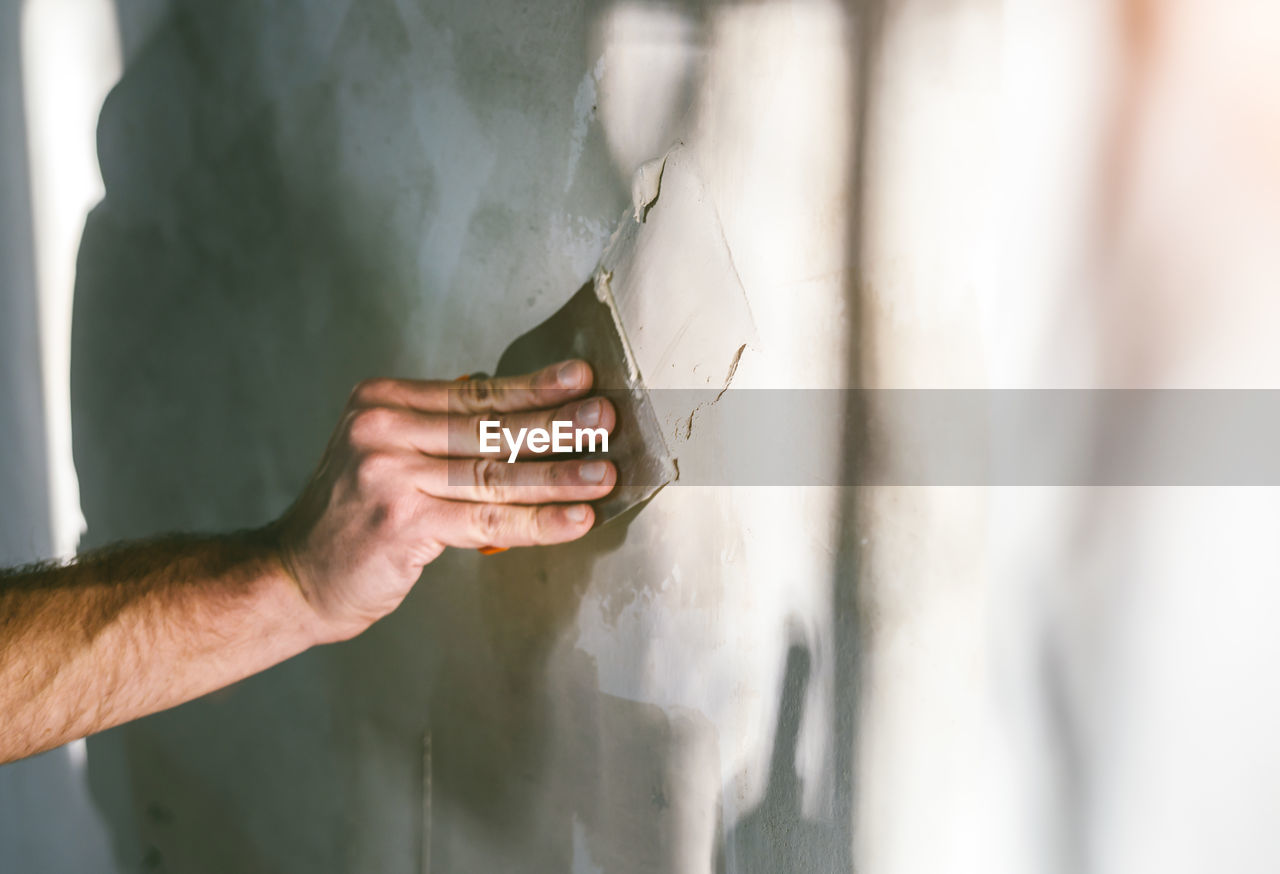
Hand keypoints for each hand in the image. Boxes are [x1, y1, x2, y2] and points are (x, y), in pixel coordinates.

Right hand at [272, 359, 616, 641]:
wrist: (295, 576)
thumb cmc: (354, 519)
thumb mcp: (386, 457)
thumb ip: (441, 437)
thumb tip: (528, 421)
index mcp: (381, 403)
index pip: (474, 392)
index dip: (532, 387)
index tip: (579, 378)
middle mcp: (382, 431)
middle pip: (489, 427)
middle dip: (557, 424)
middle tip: (605, 419)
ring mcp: (390, 475)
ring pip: (494, 473)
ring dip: (558, 475)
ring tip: (603, 473)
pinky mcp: (402, 522)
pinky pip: (487, 519)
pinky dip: (536, 521)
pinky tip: (573, 519)